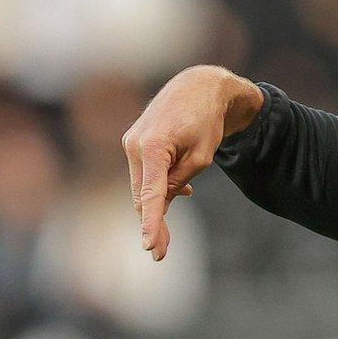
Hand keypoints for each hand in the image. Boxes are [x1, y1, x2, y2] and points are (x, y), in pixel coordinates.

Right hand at [122, 66, 262, 259]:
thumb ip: (179, 181)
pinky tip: (182, 191)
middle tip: (161, 252)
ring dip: (158, 199)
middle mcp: (134, 144)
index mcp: (153, 147)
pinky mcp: (134, 141)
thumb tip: (161, 200)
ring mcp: (131, 142)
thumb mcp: (202, 157)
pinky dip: (158, 184)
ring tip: (183, 203)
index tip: (149, 245)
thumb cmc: (206, 120)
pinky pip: (144, 172)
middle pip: (141, 195)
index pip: (150, 194)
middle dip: (152, 221)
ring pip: (142, 185)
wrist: (199, 86)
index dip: (150, 223)